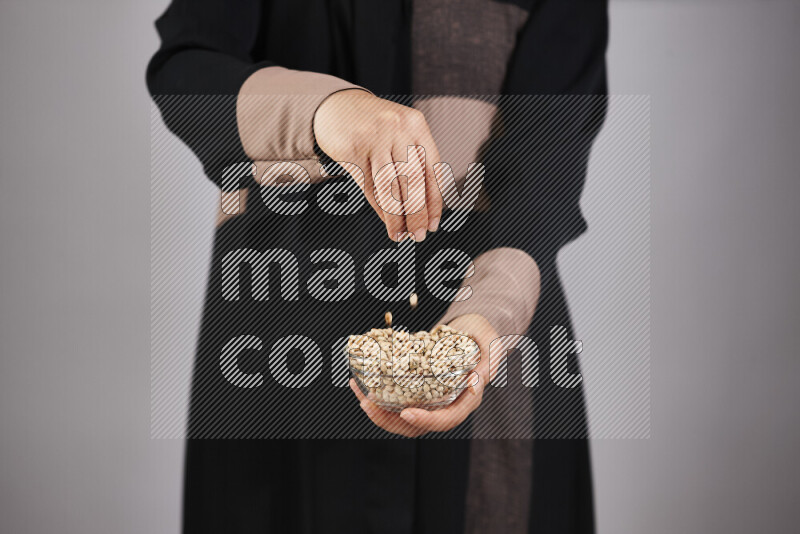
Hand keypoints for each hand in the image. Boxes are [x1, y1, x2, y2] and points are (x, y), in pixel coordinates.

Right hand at [313, 89, 443, 240]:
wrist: (336, 107)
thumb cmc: (374, 127)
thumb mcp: (401, 134)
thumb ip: (414, 163)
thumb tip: (425, 209)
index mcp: (417, 125)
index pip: (432, 170)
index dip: (435, 202)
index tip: (433, 224)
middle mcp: (398, 129)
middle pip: (413, 181)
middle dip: (417, 214)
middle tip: (419, 235)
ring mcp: (374, 138)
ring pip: (390, 187)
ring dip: (397, 217)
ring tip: (401, 235)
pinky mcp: (352, 150)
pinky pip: (369, 186)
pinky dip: (379, 208)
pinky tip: (386, 221)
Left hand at [349, 314, 499, 436]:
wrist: (474, 327)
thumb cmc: (484, 335)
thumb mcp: (491, 344)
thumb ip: (487, 363)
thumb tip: (474, 384)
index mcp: (467, 399)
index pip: (446, 419)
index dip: (426, 421)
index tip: (406, 414)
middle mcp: (447, 404)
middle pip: (417, 425)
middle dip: (388, 419)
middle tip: (367, 404)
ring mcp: (430, 400)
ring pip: (401, 416)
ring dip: (377, 409)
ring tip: (358, 391)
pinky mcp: (417, 390)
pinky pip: (396, 400)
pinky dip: (378, 394)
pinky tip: (361, 382)